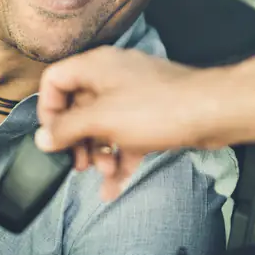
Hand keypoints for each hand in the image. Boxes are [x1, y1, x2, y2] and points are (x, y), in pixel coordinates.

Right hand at [35, 48, 225, 199]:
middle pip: (79, 107)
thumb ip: (67, 129)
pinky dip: (120, 159)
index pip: (55, 80)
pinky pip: (126, 137)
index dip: (48, 109)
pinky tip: (115, 187)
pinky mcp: (153, 115)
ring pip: (104, 125)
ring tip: (103, 174)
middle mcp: (113, 76)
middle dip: (76, 140)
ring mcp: (134, 95)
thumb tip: (43, 137)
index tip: (51, 137)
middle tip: (78, 164)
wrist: (211, 112)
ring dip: (99, 152)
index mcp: (96, 67)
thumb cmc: (159, 107)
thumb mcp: (102, 120)